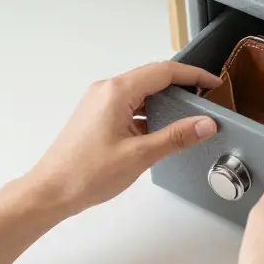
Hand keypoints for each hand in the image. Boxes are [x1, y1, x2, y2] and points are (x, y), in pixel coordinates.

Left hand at [22, 61, 221, 216]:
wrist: (50, 192)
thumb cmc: (85, 174)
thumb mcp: (139, 155)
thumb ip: (176, 136)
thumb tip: (205, 124)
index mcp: (116, 92)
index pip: (164, 71)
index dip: (193, 75)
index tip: (213, 82)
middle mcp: (106, 90)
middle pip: (152, 77)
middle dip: (181, 86)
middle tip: (205, 99)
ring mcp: (99, 102)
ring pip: (140, 92)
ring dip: (164, 101)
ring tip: (186, 117)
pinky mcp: (96, 115)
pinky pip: (128, 104)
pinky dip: (148, 113)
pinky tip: (158, 131)